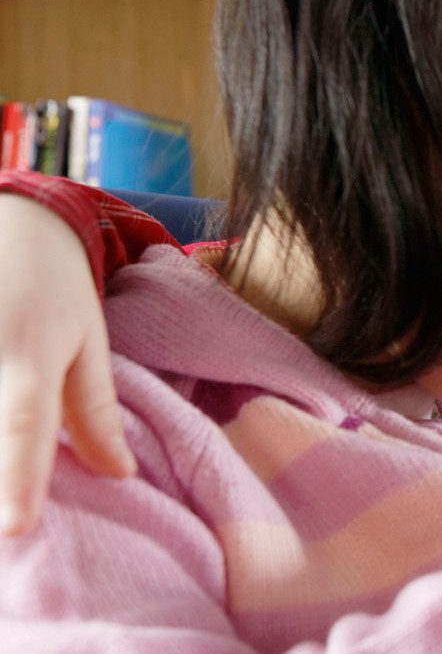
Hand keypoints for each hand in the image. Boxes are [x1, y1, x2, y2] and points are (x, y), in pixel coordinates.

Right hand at [0, 195, 134, 535]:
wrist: (9, 221)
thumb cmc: (53, 287)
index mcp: (28, 355)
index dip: (18, 479)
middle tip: (13, 516)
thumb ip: (96, 411)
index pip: (25, 424)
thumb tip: (121, 475)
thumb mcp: (88, 341)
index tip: (15, 529)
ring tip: (11, 454)